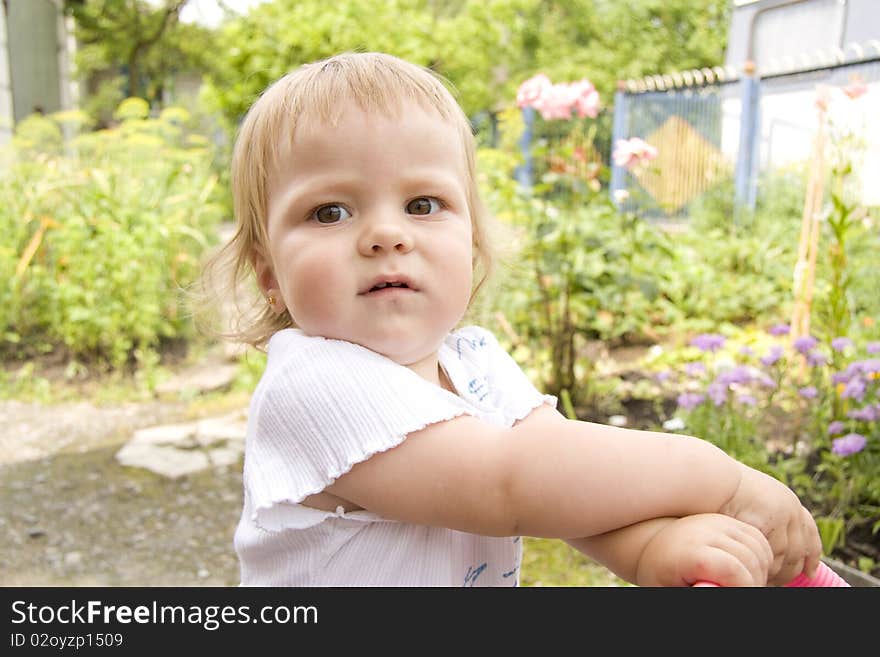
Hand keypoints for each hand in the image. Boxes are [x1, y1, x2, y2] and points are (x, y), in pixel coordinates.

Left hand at [635, 514, 772, 586]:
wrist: (653, 544)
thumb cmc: (662, 574)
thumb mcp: (672, 588)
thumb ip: (699, 590)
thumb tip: (711, 587)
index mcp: (692, 550)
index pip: (733, 569)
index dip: (742, 586)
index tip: (735, 592)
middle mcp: (708, 530)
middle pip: (750, 560)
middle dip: (753, 581)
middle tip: (739, 589)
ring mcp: (720, 521)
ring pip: (759, 549)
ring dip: (759, 570)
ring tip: (741, 582)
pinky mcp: (729, 520)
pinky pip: (758, 540)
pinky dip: (760, 557)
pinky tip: (747, 569)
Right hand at [720, 463, 821, 585]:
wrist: (710, 479)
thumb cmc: (721, 490)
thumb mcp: (751, 502)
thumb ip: (762, 517)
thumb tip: (767, 540)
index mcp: (787, 501)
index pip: (809, 532)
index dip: (812, 555)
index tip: (811, 572)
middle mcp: (790, 508)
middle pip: (800, 549)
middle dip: (793, 570)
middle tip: (781, 584)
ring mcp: (781, 516)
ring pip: (787, 556)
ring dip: (778, 573)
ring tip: (766, 583)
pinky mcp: (768, 524)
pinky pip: (770, 556)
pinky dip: (765, 569)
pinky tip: (756, 575)